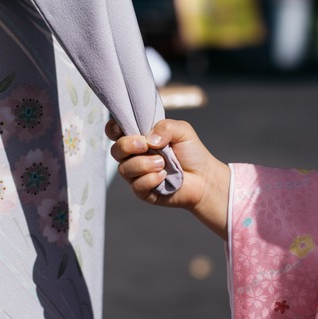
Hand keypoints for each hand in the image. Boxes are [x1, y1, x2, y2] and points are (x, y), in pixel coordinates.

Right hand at [106, 118, 230, 239]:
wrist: (204, 177)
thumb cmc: (191, 153)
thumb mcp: (182, 131)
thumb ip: (165, 127)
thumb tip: (148, 139)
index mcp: (140, 138)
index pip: (115, 132)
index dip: (112, 129)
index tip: (120, 129)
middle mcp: (134, 156)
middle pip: (116, 150)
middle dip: (127, 145)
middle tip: (146, 145)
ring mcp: (137, 174)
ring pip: (124, 169)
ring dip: (144, 164)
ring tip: (163, 163)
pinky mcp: (143, 191)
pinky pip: (136, 185)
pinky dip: (150, 179)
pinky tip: (164, 176)